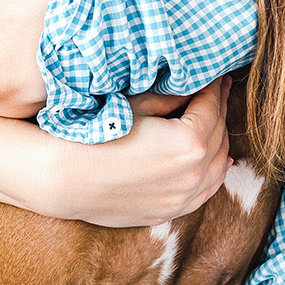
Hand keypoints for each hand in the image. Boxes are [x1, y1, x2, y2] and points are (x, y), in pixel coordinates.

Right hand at [33, 75, 232, 227]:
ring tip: (219, 120)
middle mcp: (193, 173)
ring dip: (220, 140)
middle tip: (219, 90)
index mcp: (189, 143)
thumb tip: (197, 84)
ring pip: (216, 165)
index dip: (214, 87)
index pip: (212, 107)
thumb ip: (175, 96)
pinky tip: (220, 162)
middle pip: (218, 134)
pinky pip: (204, 192)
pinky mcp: (169, 211)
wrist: (65, 178)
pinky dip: (214, 173)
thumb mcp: (138, 105)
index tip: (215, 74)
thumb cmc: (97, 134)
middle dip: (219, 109)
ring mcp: (182, 198)